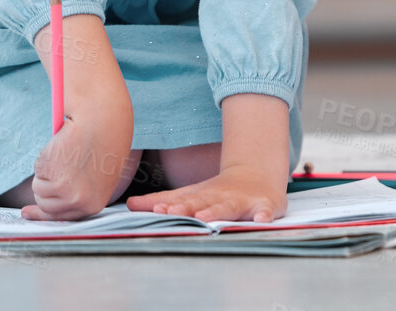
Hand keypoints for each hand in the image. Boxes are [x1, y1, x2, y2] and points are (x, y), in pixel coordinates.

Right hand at [19, 106, 135, 220]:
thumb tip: (40, 210)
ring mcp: (63, 189)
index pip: (62, 217)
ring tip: (66, 156)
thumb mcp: (95, 177)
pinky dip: (43, 159)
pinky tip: (62, 148)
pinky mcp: (51, 172)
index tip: (28, 211)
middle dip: (45, 188)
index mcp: (93, 204)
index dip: (45, 212)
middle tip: (60, 167)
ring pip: (38, 188)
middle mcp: (78, 202)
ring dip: (45, 172)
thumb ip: (76, 193)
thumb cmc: (103, 142)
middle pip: (45, 206)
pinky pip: (37, 170)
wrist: (102, 118)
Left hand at [125, 164, 288, 222]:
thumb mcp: (190, 193)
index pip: (184, 201)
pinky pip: (266, 211)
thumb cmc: (218, 191)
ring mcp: (243, 201)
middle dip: (189, 209)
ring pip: (229, 207)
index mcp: (202, 196)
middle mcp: (220, 197)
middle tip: (173, 213)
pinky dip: (264, 215)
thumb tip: (129, 205)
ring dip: (217, 212)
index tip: (157, 211)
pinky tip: (261, 220)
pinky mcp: (264, 205)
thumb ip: (162, 200)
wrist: (258, 174)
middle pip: (203, 203)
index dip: (170, 206)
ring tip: (207, 219)